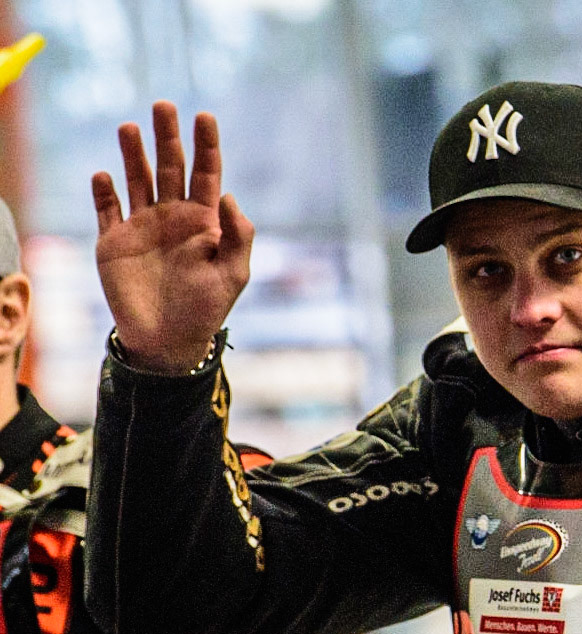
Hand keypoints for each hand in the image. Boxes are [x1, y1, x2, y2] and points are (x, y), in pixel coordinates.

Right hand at [91, 102, 253, 372]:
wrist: (168, 340)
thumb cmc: (207, 309)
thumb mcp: (234, 274)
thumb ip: (238, 235)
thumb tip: (230, 196)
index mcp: (205, 221)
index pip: (207, 174)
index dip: (206, 145)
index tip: (204, 116)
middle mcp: (173, 216)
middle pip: (169, 166)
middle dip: (167, 137)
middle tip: (164, 105)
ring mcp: (142, 226)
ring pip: (136, 179)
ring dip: (132, 154)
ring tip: (130, 127)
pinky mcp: (114, 240)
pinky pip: (106, 209)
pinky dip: (103, 192)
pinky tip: (103, 176)